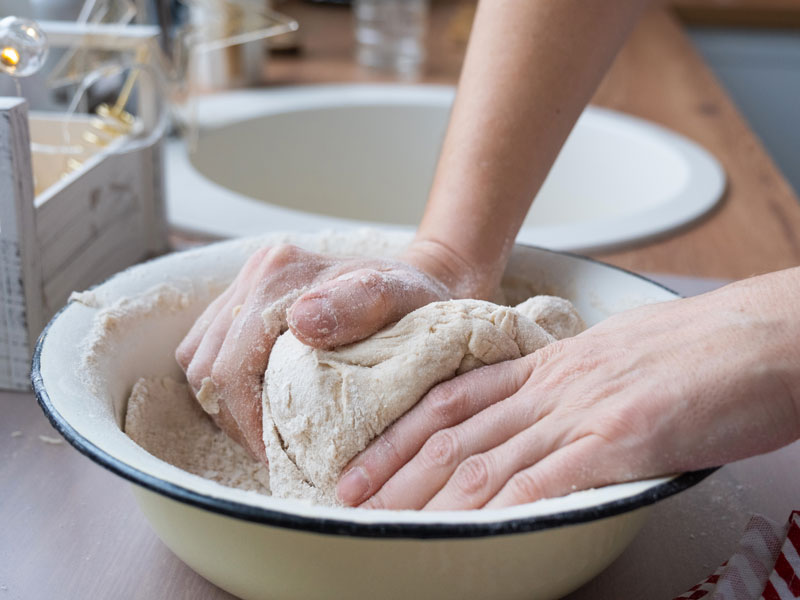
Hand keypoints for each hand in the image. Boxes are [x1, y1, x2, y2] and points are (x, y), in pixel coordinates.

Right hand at [175, 240, 490, 461]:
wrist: (420, 282)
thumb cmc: (414, 301)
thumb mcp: (402, 301)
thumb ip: (360, 305)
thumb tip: (301, 321)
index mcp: (282, 273)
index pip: (232, 362)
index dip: (246, 418)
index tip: (276, 454)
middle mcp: (256, 273)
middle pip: (207, 363)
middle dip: (233, 417)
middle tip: (271, 450)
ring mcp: (247, 285)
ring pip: (198, 358)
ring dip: (224, 402)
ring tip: (266, 429)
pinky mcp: (247, 301)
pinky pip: (209, 350)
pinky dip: (226, 385)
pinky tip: (262, 402)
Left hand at [337, 271, 799, 508]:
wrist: (764, 335)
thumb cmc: (698, 350)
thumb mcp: (613, 359)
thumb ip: (567, 387)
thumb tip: (537, 418)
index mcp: (548, 367)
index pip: (451, 401)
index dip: (398, 436)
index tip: (362, 467)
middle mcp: (553, 387)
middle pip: (453, 435)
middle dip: (396, 473)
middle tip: (351, 504)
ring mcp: (584, 411)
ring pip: (487, 459)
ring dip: (431, 500)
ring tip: (389, 528)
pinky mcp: (623, 437)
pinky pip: (550, 479)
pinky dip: (504, 509)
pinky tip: (471, 532)